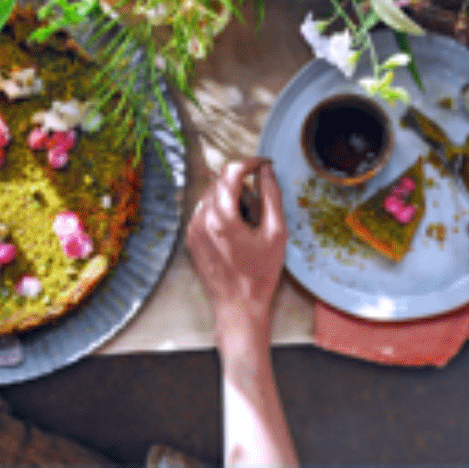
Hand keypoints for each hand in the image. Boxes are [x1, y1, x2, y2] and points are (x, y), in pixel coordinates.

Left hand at [186, 158, 286, 346]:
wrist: (238, 306)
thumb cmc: (259, 274)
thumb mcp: (276, 232)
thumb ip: (272, 196)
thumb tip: (266, 171)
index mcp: (222, 216)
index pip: (232, 171)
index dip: (251, 162)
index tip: (265, 164)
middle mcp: (202, 218)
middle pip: (222, 181)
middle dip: (243, 185)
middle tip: (260, 207)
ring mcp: (193, 228)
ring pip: (213, 194)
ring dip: (232, 198)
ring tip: (249, 223)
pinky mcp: (191, 237)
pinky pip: (205, 210)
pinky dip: (221, 210)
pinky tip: (236, 231)